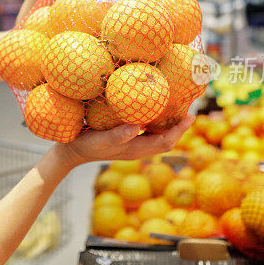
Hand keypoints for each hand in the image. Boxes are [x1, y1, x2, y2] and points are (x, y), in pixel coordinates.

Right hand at [58, 115, 194, 167]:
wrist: (71, 154)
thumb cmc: (85, 145)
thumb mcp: (100, 139)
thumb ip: (118, 135)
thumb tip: (138, 127)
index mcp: (135, 149)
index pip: (165, 141)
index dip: (180, 130)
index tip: (191, 116)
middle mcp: (137, 149)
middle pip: (166, 141)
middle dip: (180, 129)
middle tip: (189, 110)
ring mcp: (132, 146)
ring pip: (159, 139)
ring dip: (170, 127)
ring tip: (177, 111)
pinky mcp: (126, 141)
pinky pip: (149, 135)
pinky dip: (157, 126)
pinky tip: (154, 113)